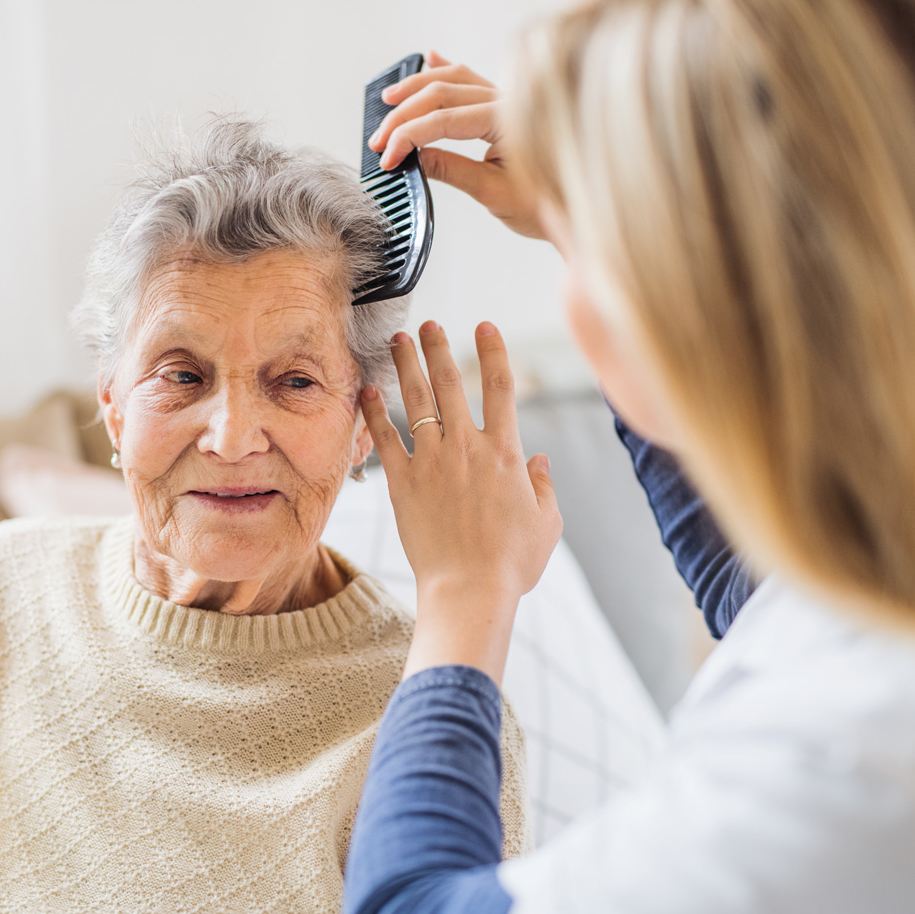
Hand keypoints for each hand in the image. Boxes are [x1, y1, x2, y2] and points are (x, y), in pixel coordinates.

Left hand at [361, 321, 562, 682]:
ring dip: (405, 365)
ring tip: (397, 340)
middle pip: (450, 382)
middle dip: (438, 347)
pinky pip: (386, 437)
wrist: (470, 589)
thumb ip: (544, 486)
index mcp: (506, 452)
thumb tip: (541, 461)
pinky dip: (375, 412)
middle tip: (428, 323)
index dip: (492, 351)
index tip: (483, 326)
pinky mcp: (403, 482)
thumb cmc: (512, 562)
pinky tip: (367, 391)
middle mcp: (467, 447)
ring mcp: (432, 461)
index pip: (500, 387)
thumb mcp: (547, 523)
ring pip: (416, 400)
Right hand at [368, 51, 545, 239]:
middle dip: (404, 115)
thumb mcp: (493, 192)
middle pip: (442, 93)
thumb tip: (414, 157)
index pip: (443, 120)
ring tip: (390, 100)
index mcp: (506, 121)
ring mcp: (505, 100)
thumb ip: (452, 170)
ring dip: (417, 87)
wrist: (577, 207)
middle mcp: (506, 101)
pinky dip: (447, 69)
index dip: (408, 137)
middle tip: (378, 141)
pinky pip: (471, 79)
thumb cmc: (545, 204)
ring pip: (454, 79)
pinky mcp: (503, 107)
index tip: (387, 158)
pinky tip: (430, 58)